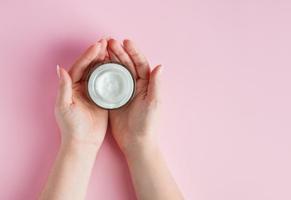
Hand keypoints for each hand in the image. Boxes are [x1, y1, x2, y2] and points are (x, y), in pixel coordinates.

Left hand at [55, 39, 108, 148]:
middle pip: (90, 65)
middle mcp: (81, 87)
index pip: (80, 66)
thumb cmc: (71, 126)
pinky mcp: (102, 98)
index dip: (89, 55)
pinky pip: (107, 82)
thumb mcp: (65, 106)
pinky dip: (112, 72)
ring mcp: (92, 92)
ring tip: (114, 48)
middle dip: (98, 52)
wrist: (83, 143)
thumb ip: (63, 87)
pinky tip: (119, 65)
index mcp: (71, 87)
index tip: (98, 45)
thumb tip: (60, 68)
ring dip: (106, 59)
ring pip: (99, 71)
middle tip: (108, 40)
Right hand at [106, 38, 161, 152]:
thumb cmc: (148, 124)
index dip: (134, 52)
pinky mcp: (115, 99)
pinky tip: (95, 65)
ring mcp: (125, 92)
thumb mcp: (154, 103)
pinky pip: (108, 82)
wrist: (136, 142)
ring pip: (117, 71)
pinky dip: (103, 73)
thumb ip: (156, 84)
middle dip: (119, 52)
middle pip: (128, 64)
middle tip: (109, 41)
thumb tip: (160, 66)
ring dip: (111, 59)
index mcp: (147, 85)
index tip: (125, 41)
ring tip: (102, 48)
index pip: (140, 63)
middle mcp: (136, 86)